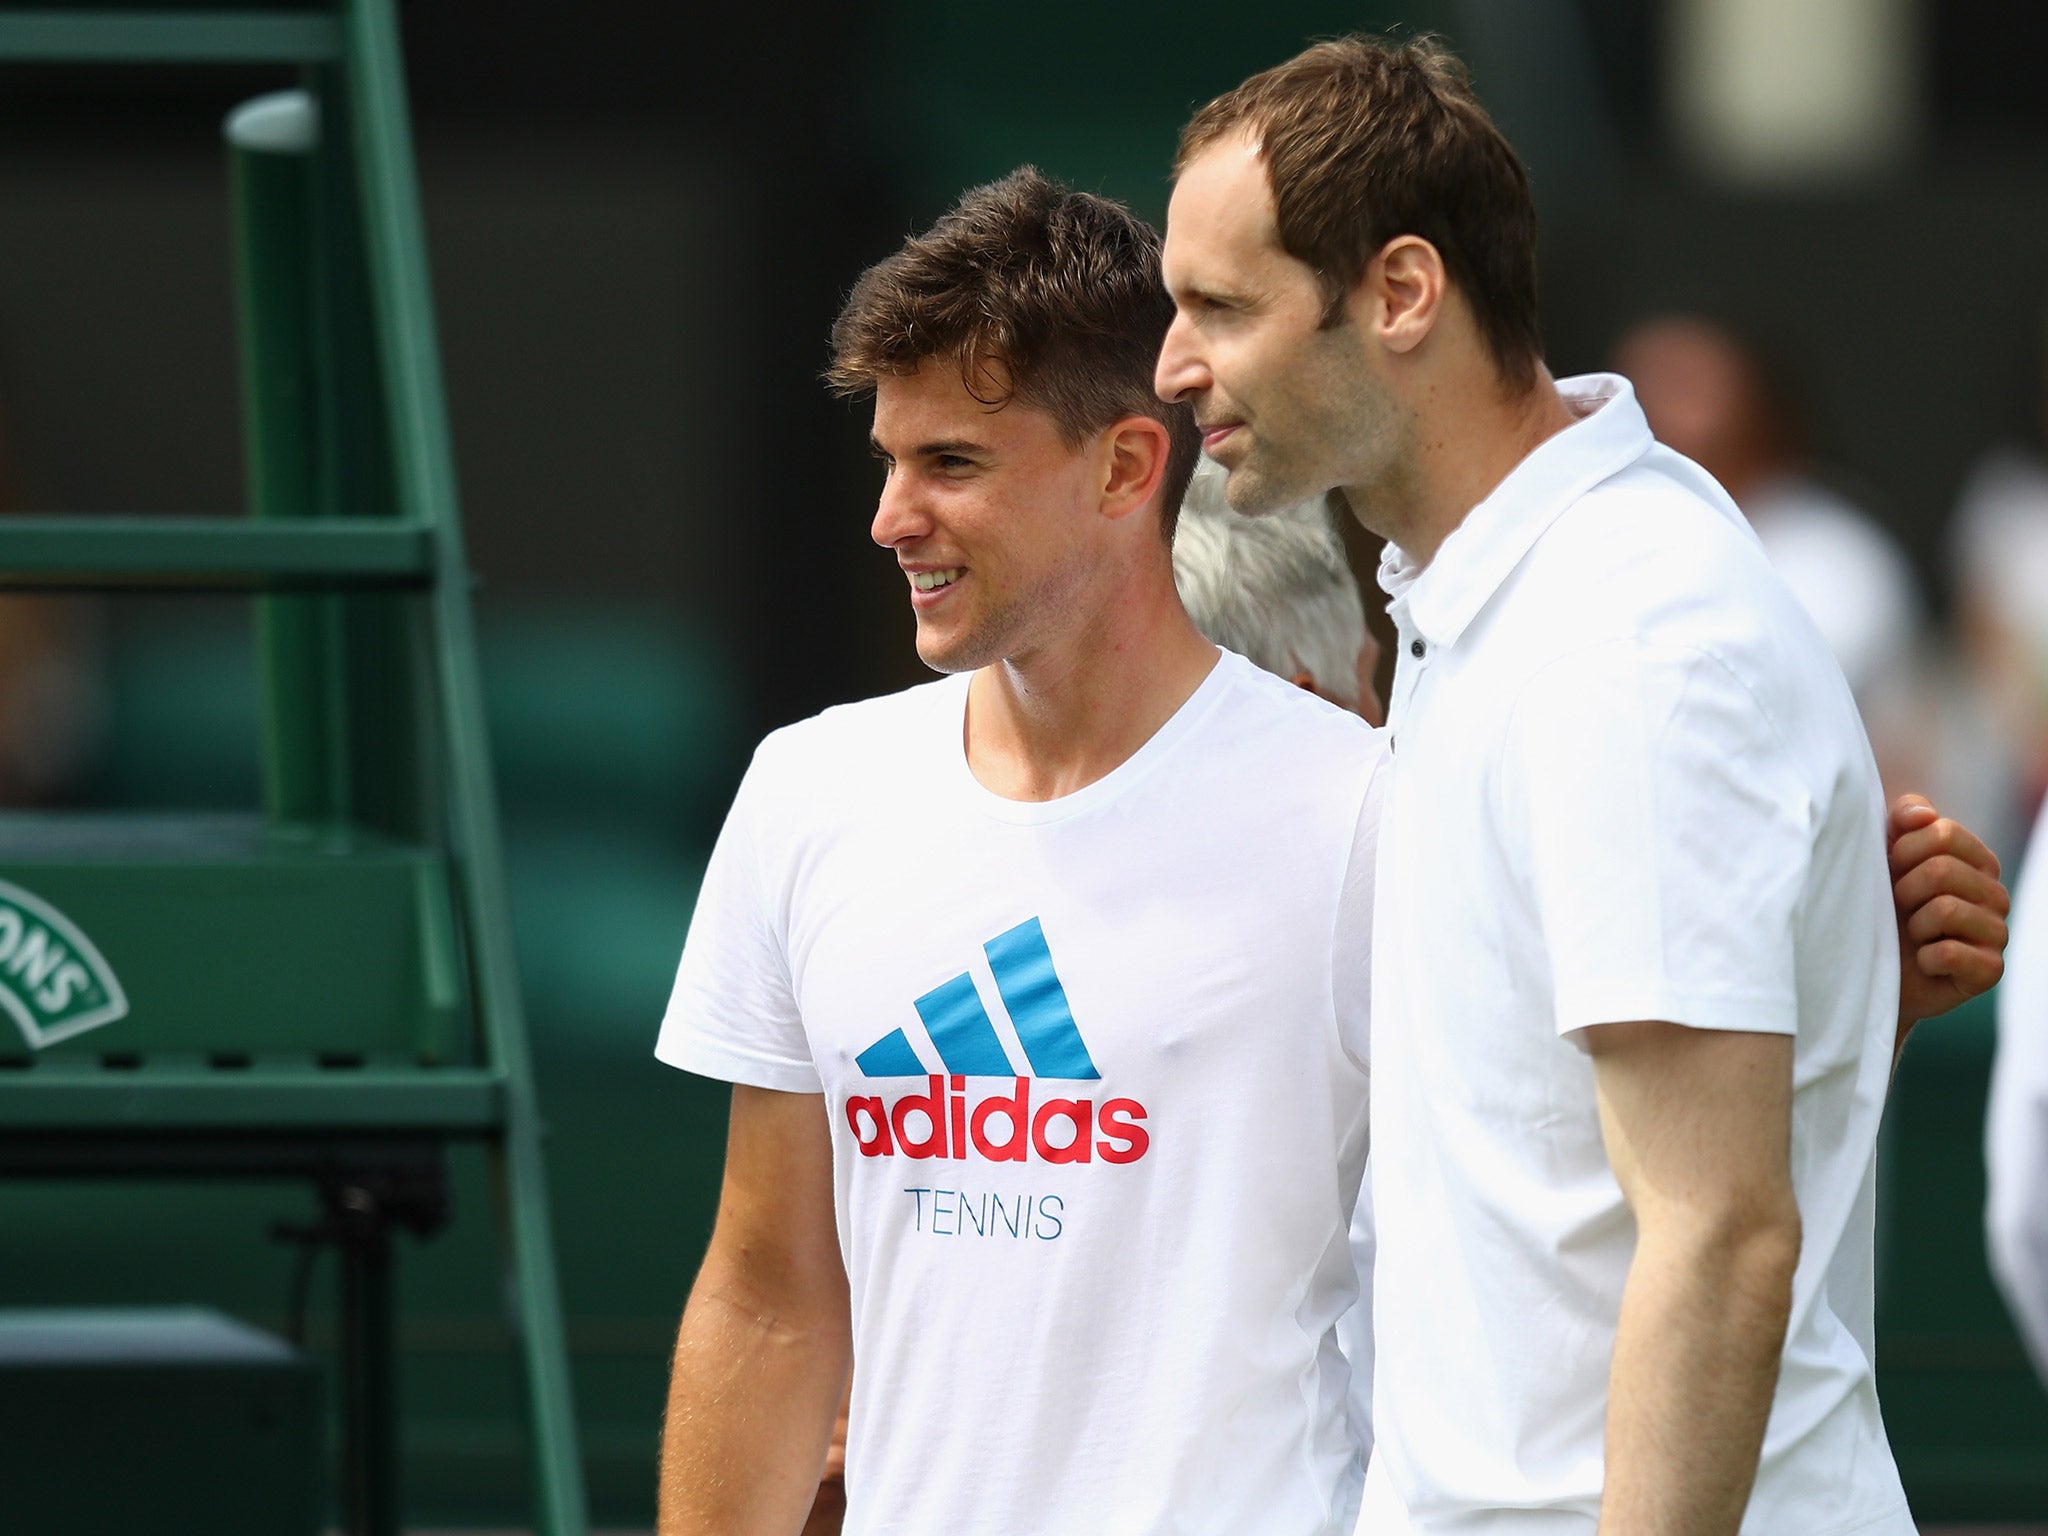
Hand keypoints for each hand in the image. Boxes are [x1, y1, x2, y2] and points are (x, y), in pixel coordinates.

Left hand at [1889, 793, 2009, 1028]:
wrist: (1873, 968)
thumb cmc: (1882, 904)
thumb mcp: (1885, 853)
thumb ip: (1902, 820)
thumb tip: (1923, 814)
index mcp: (1977, 860)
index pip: (1943, 832)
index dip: (1902, 850)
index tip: (1891, 869)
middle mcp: (1995, 894)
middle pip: (1942, 870)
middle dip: (1904, 890)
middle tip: (1900, 908)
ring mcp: (1997, 933)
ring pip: (1946, 910)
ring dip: (1913, 925)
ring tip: (1913, 934)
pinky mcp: (1989, 970)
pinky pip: (1948, 954)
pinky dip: (1923, 958)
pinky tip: (1925, 962)